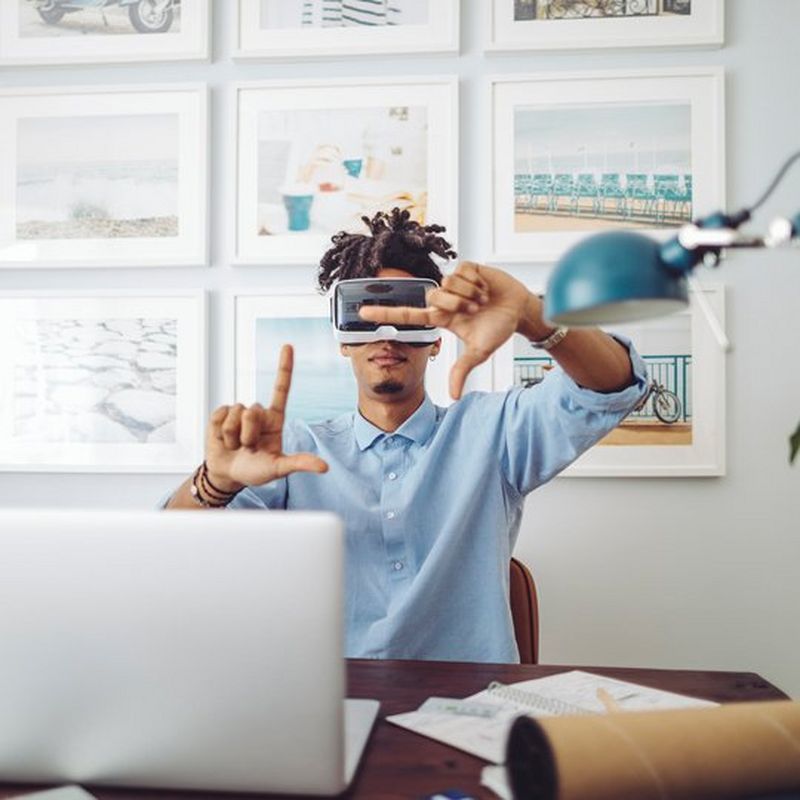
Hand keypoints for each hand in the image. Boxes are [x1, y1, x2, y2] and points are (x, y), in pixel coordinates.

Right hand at [205, 345, 327, 490]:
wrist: (228, 475)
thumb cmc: (256, 471)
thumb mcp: (279, 468)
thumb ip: (300, 463)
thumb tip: (324, 467)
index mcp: (275, 419)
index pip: (281, 389)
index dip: (284, 367)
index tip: (287, 346)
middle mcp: (258, 412)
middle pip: (253, 410)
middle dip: (248, 434)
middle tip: (249, 447)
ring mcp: (238, 412)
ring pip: (236, 414)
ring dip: (234, 436)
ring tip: (236, 445)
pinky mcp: (220, 415)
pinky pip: (220, 416)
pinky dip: (221, 433)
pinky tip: (223, 440)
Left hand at [359, 262, 530, 398]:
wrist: (520, 310)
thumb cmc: (498, 329)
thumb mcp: (479, 352)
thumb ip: (462, 370)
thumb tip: (453, 396)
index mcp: (442, 318)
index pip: (408, 315)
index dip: (385, 314)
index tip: (361, 313)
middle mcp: (444, 300)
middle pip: (433, 297)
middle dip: (457, 305)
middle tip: (475, 311)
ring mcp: (454, 283)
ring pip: (448, 284)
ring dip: (469, 294)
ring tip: (483, 300)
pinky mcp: (467, 269)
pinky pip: (462, 272)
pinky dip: (476, 282)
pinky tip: (485, 287)